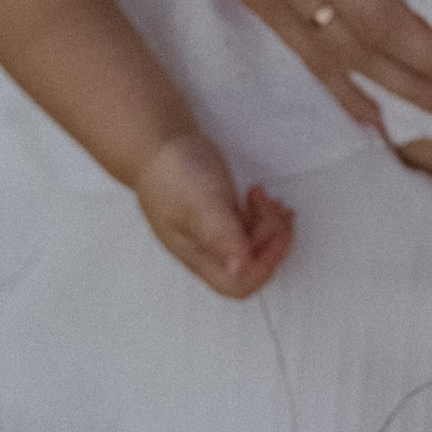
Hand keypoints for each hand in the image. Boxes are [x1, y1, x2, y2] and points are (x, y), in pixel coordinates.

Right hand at [135, 131, 294, 299]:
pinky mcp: (225, 219)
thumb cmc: (173, 175)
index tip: (272, 230)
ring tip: (264, 197)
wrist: (158, 148)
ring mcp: (218, 236)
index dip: (264, 264)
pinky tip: (262, 197)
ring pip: (257, 248)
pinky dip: (267, 217)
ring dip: (273, 226)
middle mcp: (210, 252)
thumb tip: (239, 268)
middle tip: (273, 207)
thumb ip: (218, 233)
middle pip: (253, 268)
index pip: (237, 284)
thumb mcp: (198, 201)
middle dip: (273, 240)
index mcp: (198, 255)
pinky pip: (254, 230)